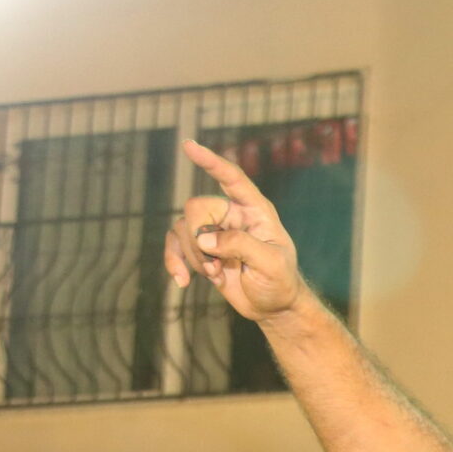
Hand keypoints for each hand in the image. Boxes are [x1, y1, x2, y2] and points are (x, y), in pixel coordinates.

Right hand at [160, 139, 308, 322]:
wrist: (271, 306)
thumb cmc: (279, 281)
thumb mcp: (270, 264)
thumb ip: (241, 246)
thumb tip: (205, 238)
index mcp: (254, 210)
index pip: (232, 178)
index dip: (210, 162)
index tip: (189, 145)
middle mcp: (231, 214)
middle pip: (196, 208)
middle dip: (199, 240)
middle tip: (216, 267)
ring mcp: (213, 230)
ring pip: (182, 228)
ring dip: (193, 257)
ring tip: (215, 275)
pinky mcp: (199, 248)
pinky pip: (173, 244)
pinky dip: (174, 262)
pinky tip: (183, 282)